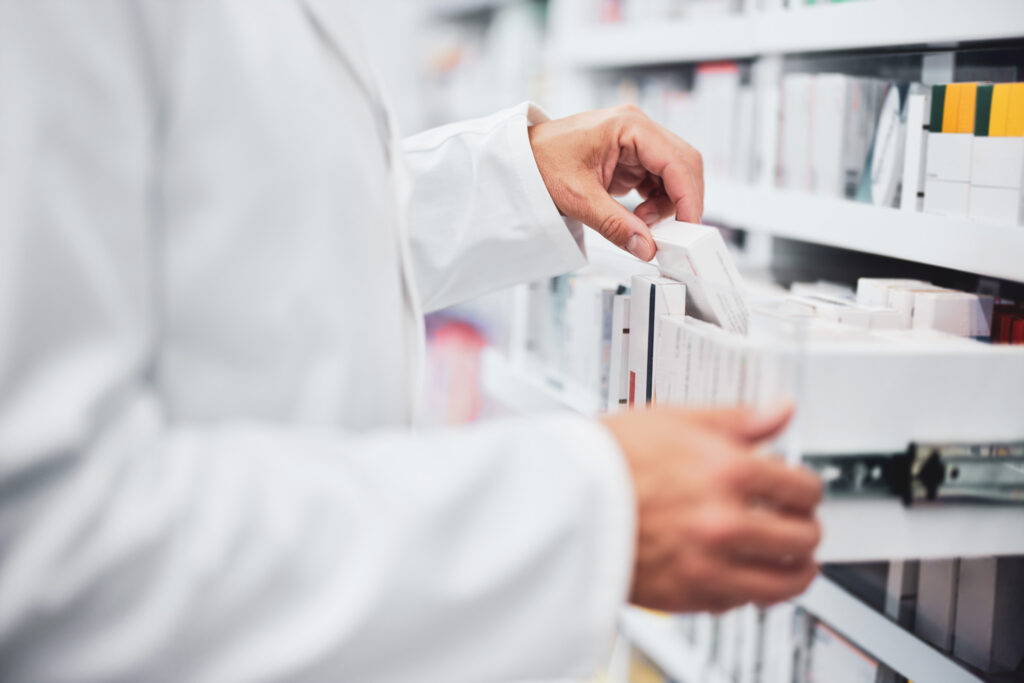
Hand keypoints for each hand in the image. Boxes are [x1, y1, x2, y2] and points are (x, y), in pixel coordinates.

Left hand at [527, 104, 703, 260]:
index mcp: (628, 126)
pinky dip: (655, 202)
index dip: (689, 197)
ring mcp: (635, 141)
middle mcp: (637, 127)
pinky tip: (637, 217)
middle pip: (683, 164)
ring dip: (667, 204)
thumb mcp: (578, 199)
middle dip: (681, 201)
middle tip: (670, 233)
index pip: (676, 161)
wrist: (521, 158)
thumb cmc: (541, 163)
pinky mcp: (630, 156)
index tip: (690, 228)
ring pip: (673, 175)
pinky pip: (658, 180)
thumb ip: (615, 225)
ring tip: (639, 223)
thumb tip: (646, 247)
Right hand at [601, 404, 822, 612]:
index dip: (808, 488)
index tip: (801, 490)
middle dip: (806, 529)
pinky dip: (750, 591)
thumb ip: (738, 419)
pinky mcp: (688, 595)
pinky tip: (744, 575)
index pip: (803, 488)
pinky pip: (742, 603)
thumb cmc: (608, 458)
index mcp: (729, 471)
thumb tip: (780, 411)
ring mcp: (710, 563)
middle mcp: (726, 521)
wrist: (560, 500)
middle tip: (797, 524)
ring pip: (784, 583)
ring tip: (790, 562)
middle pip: (803, 537)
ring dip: (794, 571)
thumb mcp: (675, 419)